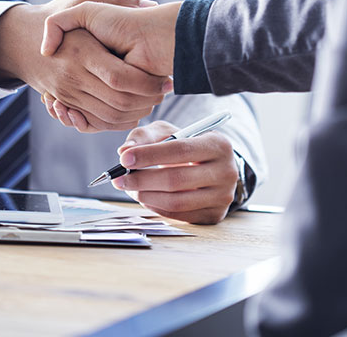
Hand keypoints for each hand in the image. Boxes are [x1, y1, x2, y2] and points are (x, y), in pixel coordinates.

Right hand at [0, 0, 170, 131]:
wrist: (21, 40)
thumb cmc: (59, 13)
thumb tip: (148, 3)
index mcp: (82, 52)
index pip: (120, 78)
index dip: (147, 83)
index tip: (165, 79)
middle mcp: (73, 77)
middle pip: (118, 102)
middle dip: (147, 100)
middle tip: (164, 92)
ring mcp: (67, 94)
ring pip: (109, 117)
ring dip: (136, 112)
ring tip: (154, 100)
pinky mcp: (66, 104)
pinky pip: (93, 123)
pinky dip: (116, 122)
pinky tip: (134, 109)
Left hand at [110, 121, 238, 224]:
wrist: (213, 167)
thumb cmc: (188, 146)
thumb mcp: (169, 132)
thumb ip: (145, 136)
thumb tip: (124, 151)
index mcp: (218, 144)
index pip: (179, 150)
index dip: (149, 155)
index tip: (124, 159)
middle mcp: (226, 171)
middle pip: (177, 179)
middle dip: (142, 179)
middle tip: (119, 178)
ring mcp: (222, 196)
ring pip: (176, 201)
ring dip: (146, 196)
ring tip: (130, 187)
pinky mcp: (214, 215)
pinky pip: (179, 215)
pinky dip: (156, 207)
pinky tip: (145, 197)